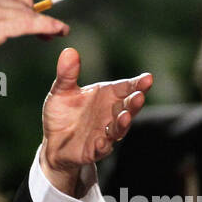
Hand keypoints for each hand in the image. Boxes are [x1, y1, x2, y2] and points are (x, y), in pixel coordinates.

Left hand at [40, 47, 150, 194]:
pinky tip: (102, 141)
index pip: (126, 88)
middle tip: (139, 95)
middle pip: (127, 108)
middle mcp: (110, 114)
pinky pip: (101, 148)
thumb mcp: (61, 91)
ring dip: (123, 123)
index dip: (137, 83)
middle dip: (134, 103)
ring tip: (125, 116)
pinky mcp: (95, 150)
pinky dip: (103, 145)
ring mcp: (105, 133)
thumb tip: (69, 50)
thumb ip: (67, 74)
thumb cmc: (62, 113)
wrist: (53, 142)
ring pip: (119, 129)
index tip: (148, 78)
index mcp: (106, 96)